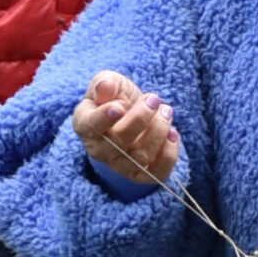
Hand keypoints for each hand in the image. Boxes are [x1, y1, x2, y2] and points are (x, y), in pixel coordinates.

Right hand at [71, 70, 179, 184]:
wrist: (132, 113)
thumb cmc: (116, 97)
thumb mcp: (109, 81)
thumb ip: (105, 82)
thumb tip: (104, 87)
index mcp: (85, 124)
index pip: (90, 126)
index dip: (103, 119)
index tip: (118, 107)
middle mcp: (98, 149)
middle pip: (118, 143)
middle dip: (141, 119)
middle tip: (154, 99)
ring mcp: (119, 165)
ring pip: (139, 158)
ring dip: (158, 132)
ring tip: (166, 111)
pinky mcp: (139, 175)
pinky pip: (155, 174)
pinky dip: (169, 155)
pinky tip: (172, 133)